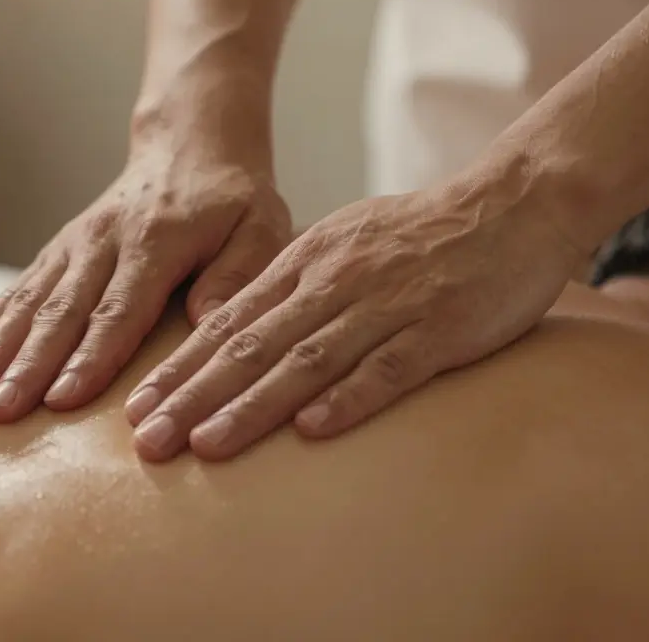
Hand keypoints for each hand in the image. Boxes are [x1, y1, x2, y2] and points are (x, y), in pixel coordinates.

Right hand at [0, 108, 290, 422]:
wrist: (192, 144)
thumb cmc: (233, 199)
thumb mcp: (259, 227)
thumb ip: (237, 274)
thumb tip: (207, 322)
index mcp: (156, 241)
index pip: (120, 309)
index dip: (90, 357)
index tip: (62, 399)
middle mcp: (104, 241)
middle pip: (62, 312)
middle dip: (27, 365)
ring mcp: (75, 243)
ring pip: (31, 301)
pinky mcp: (59, 248)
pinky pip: (19, 286)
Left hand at [123, 169, 585, 461]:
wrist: (512, 203)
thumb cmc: (423, 233)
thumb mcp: (344, 244)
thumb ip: (295, 286)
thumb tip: (237, 331)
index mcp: (307, 261)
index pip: (227, 320)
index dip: (180, 367)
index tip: (135, 408)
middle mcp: (335, 281)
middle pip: (251, 344)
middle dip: (193, 396)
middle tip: (147, 441)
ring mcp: (387, 305)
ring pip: (306, 360)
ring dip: (252, 406)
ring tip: (205, 445)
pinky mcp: (439, 329)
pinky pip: (388, 368)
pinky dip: (347, 398)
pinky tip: (310, 432)